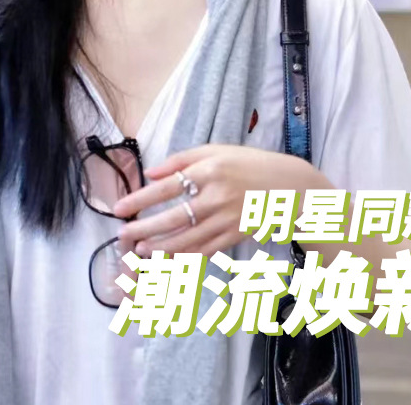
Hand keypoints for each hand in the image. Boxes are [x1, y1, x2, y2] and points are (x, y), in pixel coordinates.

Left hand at [113, 144, 322, 258]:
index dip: (140, 199)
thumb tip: (151, 173)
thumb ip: (182, 159)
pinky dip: (185, 257)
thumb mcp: (218, 150)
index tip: (118, 208)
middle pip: (173, 217)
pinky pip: (205, 250)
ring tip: (140, 250)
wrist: (292, 188)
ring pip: (187, 239)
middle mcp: (217, 196)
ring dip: (160, 247)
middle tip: (123, 235)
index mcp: (210, 169)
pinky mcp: (236, 236)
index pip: (167, 187)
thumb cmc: (250, 164)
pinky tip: (168, 260)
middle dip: (144, 228)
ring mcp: (228, 219)